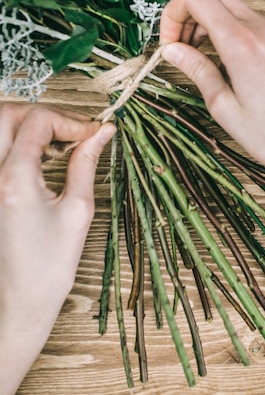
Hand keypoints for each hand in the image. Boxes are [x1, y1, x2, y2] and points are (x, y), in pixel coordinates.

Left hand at [0, 104, 115, 394]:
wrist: (21, 301)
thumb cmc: (50, 265)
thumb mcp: (78, 209)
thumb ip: (86, 162)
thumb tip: (102, 132)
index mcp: (14, 180)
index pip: (38, 121)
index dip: (70, 120)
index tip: (93, 132)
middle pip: (9, 114)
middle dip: (45, 115)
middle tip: (75, 131)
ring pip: (0, 129)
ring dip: (29, 125)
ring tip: (60, 142)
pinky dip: (19, 142)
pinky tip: (43, 155)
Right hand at [160, 0, 264, 271]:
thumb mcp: (224, 108)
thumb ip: (197, 70)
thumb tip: (173, 50)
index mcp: (241, 45)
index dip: (174, 14)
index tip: (171, 42)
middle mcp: (264, 29)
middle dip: (191, 14)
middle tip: (184, 47)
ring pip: (237, 7)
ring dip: (215, 24)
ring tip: (210, 60)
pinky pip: (259, 23)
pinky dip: (240, 34)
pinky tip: (240, 66)